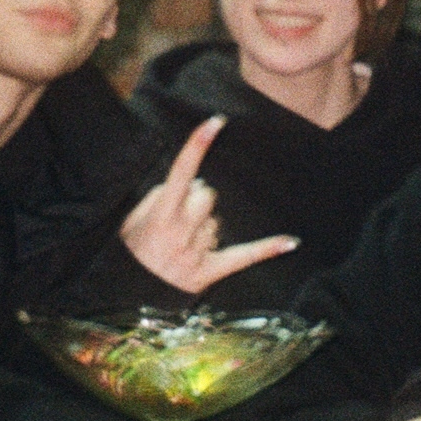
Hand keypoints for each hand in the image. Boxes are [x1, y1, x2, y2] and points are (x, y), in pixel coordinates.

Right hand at [120, 116, 298, 293]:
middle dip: (198, 198)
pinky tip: (292, 242)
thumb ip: (159, 196)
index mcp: (159, 217)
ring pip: (217, 221)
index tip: (214, 123)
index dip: (197, 146)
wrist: (128, 298)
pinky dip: (267, 249)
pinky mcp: (211, 271)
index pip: (180, 174)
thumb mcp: (132, 221)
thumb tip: (190, 185)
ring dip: (205, 225)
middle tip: (181, 215)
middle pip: (207, 195)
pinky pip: (244, 256)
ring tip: (183, 244)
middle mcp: (180, 234)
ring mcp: (197, 253)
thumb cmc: (132, 252)